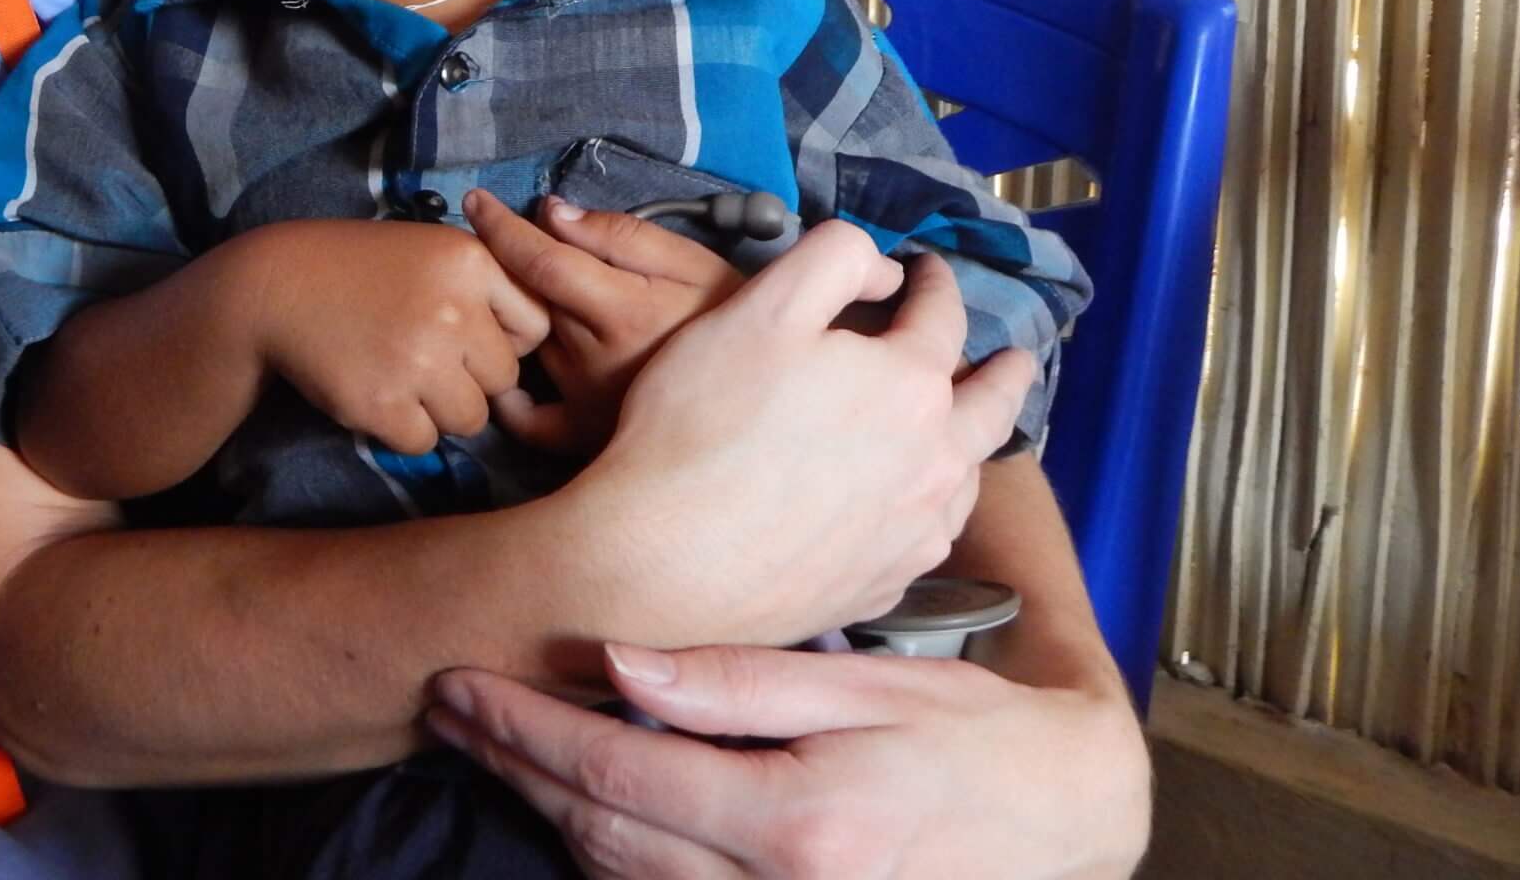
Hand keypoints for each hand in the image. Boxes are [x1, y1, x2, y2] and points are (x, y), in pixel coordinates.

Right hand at [234, 218, 551, 453]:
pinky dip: (403, 428)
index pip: (535, 326)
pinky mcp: (381, 404)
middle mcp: (453, 310)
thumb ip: (492, 283)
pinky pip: (425, 441)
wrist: (279, 288)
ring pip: (472, 418)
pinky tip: (377, 392)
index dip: (506, 338)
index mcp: (471, 262)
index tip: (472, 336)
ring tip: (403, 375)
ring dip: (442, 409)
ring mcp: (417, 360)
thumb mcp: (436, 249)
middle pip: (505, 378)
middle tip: (428, 357)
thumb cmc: (366, 269)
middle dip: (473, 378)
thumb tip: (548, 338)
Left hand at [426, 643, 1149, 879]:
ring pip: (622, 878)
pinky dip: (610, 858)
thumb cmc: (975, 738)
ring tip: (490, 745)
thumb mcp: (866, 685)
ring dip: (547, 812)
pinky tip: (575, 808)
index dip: (525, 729)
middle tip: (448, 707)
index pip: (616, 771)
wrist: (1070, 822)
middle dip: (514, 766)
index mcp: (795, 821)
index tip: (461, 686)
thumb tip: (616, 661)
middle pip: (600, 832)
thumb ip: (736, 682)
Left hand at [463, 190, 742, 454]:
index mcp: (621, 309)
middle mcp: (592, 357)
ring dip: (523, 318)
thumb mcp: (693, 263)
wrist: (770, 397)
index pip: (539, 260)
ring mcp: (582, 400)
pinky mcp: (581, 437)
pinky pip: (526, 418)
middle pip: (527, 298)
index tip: (475, 201)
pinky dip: (511, 396)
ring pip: (529, 341)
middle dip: (513, 266)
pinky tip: (513, 376)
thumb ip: (622, 236)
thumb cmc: (732, 319)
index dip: (500, 226)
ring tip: (547, 303)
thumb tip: (553, 213)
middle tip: (518, 246)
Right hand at [546, 223, 1034, 646]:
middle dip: (1003, 373)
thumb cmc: (705, 423)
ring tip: (967, 432)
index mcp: (911, 385)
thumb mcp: (761, 306)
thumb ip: (832, 261)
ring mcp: (914, 533)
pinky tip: (909, 507)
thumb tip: (884, 271)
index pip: (942, 317)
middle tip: (1013, 359)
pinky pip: (927, 536)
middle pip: (992, 407)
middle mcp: (935, 463)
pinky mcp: (884, 585)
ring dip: (973, 445)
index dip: (934, 284)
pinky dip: (931, 507)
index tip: (926, 270)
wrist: (668, 562)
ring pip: (967, 478)